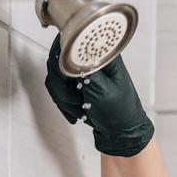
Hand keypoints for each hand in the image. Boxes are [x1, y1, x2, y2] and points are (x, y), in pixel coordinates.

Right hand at [43, 34, 154, 156]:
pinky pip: (58, 90)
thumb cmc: (120, 113)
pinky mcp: (75, 85)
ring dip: (64, 98)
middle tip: (76, 101)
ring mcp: (81, 73)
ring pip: (55, 78)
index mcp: (102, 55)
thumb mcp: (103, 92)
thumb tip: (69, 53)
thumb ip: (86, 71)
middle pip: (58, 62)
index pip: (71, 42)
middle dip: (63, 87)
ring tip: (80, 109)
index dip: (62, 58)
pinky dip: (64, 104)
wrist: (121, 134)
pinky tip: (76, 113)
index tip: (65, 77)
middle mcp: (90, 60)